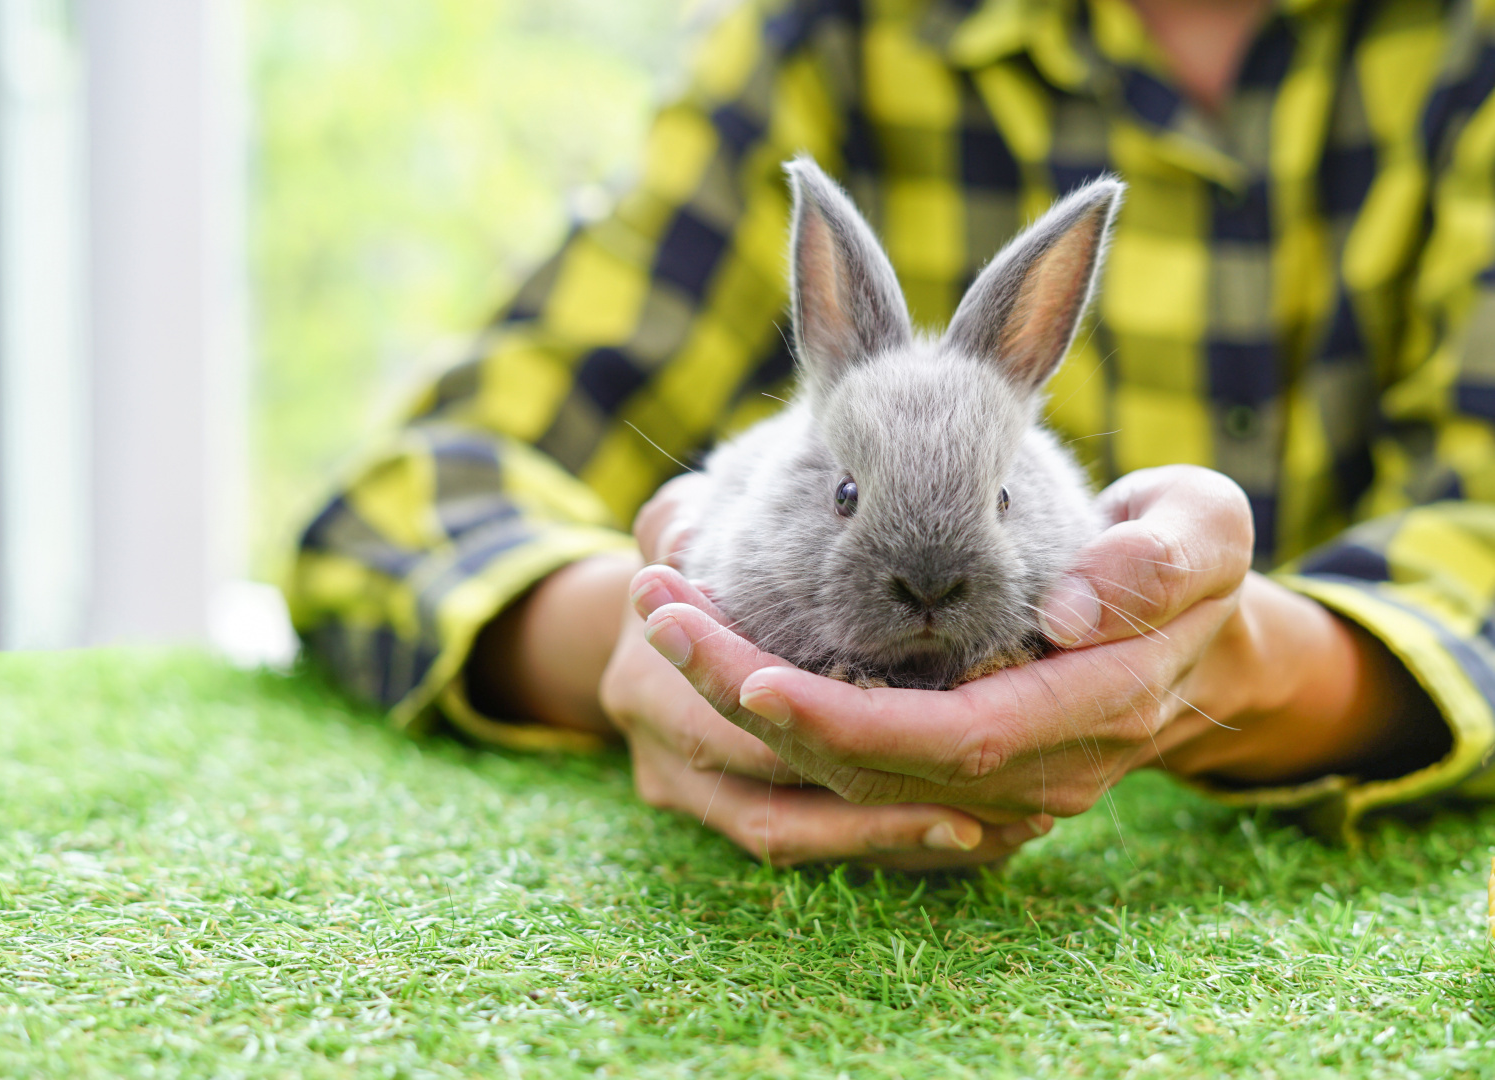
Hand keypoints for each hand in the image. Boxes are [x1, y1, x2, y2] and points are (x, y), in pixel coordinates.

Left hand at [631, 465, 1428, 823]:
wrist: (1201, 645)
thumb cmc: (1188, 565)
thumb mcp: (1206, 532)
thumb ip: (1165, 559)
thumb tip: (1075, 608)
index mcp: (1092, 709)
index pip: (951, 740)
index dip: (845, 722)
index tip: (748, 675)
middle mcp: (1036, 773)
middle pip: (872, 769)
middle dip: (752, 704)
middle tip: (660, 616)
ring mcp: (994, 789)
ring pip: (845, 780)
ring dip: (741, 709)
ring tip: (661, 619)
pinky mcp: (956, 780)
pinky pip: (848, 775)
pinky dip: (772, 725)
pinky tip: (707, 660)